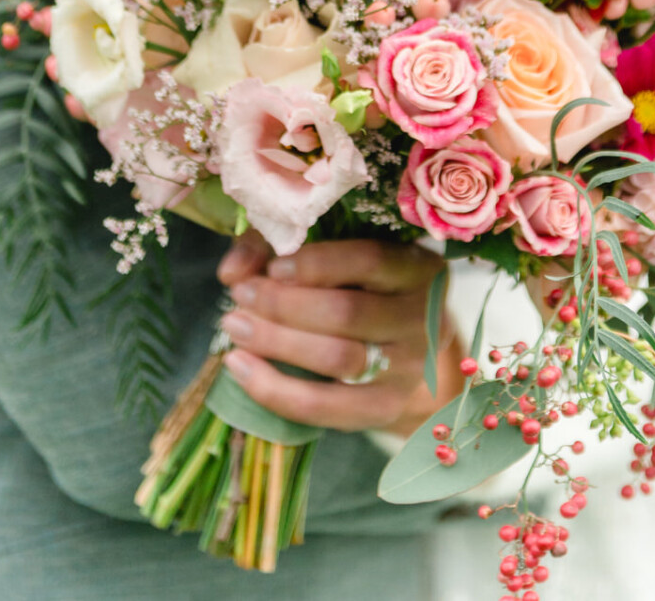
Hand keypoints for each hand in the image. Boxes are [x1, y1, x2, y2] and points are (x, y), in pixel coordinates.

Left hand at [217, 235, 456, 433]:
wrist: (406, 347)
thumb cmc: (362, 286)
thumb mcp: (337, 253)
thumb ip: (281, 247)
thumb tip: (231, 271)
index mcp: (417, 268)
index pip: (370, 260)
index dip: (316, 264)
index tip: (271, 266)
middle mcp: (423, 318)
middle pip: (348, 313)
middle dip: (284, 305)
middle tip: (240, 296)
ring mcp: (408, 369)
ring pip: (338, 359)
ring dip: (276, 343)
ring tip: (234, 327)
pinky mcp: (384, 408)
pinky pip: (326, 407)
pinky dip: (275, 390)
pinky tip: (240, 368)